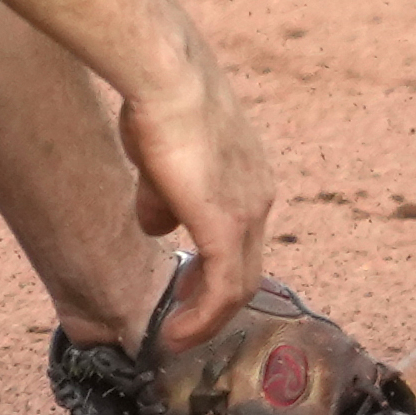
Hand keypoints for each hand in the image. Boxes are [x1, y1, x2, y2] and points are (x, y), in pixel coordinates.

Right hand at [115, 41, 275, 343]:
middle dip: (213, 301)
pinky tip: (175, 334)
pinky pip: (222, 288)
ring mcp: (248, 211)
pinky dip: (202, 318)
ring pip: (237, 284)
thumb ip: (162, 196)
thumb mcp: (159, 157)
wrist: (165, 78)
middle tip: (184, 322)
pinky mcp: (227, 224)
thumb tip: (157, 225)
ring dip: (206, 317)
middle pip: (245, 267)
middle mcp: (259, 196)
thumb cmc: (156, 103)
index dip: (214, 271)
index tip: (187, 289)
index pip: (240, 239)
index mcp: (248, 177)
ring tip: (178, 336)